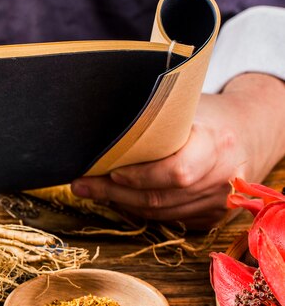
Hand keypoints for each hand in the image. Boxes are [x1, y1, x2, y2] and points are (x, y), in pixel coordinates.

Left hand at [71, 73, 284, 228]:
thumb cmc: (205, 114)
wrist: (246, 132)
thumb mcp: (185, 107)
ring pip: (159, 213)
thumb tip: (97, 123)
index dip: (140, 176)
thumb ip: (154, 120)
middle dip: (114, 193)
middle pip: (160, 198)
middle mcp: (222, 178)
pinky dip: (137, 209)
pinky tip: (115, 198)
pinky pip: (167, 219)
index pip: (176, 172)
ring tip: (89, 190)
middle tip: (80, 184)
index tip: (110, 169)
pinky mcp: (211, 216)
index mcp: (216, 144)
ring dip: (119, 204)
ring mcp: (218, 202)